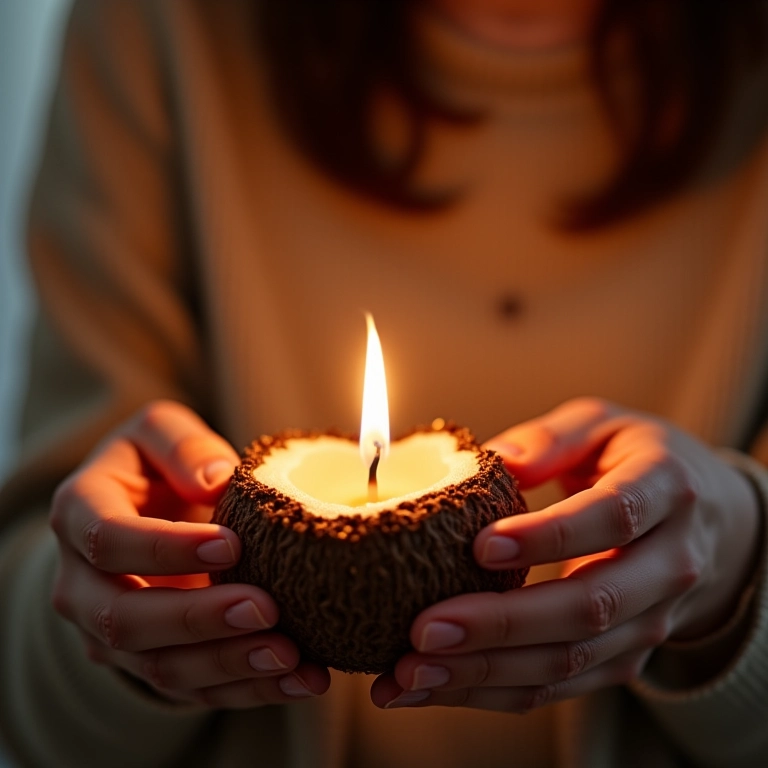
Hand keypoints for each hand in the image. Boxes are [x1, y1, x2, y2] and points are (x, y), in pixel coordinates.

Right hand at [49, 400, 329, 706]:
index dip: (166, 548)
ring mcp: (111, 635)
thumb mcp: (160, 432)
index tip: (232, 544)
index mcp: (80, 515)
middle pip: (125, 619)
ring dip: (228, 666)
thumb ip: (182, 445)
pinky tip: (301, 678)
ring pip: (159, 668)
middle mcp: (83, 584)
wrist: (144, 513)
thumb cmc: (157, 465)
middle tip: (265, 608)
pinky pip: (194, 690)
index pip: (109, 540)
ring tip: (291, 656)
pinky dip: (249, 689)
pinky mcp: (150, 663)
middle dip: (198, 619)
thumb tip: (216, 480)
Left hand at [371, 397, 760, 710]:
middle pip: (590, 606)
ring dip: (487, 672)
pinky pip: (560, 685)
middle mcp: (670, 564)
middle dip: (502, 624)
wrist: (703, 517)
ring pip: (571, 660)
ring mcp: (651, 620)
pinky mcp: (624, 656)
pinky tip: (437, 686)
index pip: (613, 517)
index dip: (550, 536)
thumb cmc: (634, 458)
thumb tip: (495, 461)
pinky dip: (495, 691)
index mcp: (666, 490)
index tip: (480, 545)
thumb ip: (550, 438)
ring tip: (412, 672)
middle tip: (425, 629)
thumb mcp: (600, 425)